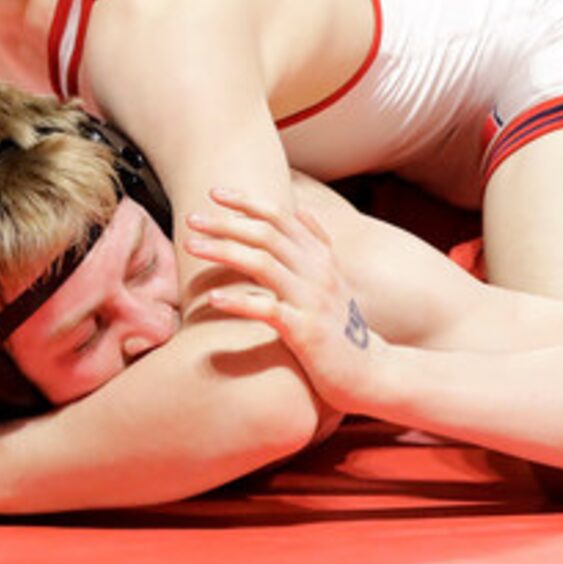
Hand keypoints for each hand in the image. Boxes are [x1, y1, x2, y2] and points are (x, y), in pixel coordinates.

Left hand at [183, 187, 386, 413]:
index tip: (214, 192)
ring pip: (263, 263)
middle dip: (226, 222)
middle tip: (191, 218)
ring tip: (191, 246)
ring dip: (224, 250)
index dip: (247, 200)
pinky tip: (213, 298)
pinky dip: (239, 301)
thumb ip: (318, 245)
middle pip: (267, 234)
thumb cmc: (343, 326)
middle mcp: (318, 271)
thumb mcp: (335, 279)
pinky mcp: (306, 331)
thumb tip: (301, 209)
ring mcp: (312, 300)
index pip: (281, 216)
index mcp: (321, 256)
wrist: (371, 372)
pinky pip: (268, 310)